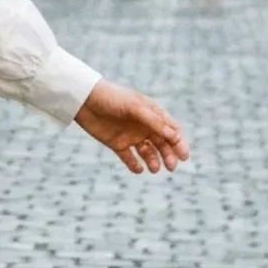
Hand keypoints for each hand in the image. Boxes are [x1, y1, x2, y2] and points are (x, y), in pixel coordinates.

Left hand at [74, 80, 188, 175]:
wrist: (85, 99)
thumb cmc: (113, 98)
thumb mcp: (135, 107)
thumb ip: (154, 121)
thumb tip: (173, 135)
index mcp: (152, 114)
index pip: (172, 130)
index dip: (179, 143)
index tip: (183, 155)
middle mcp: (144, 126)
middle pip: (162, 144)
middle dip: (169, 155)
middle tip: (171, 167)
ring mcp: (131, 135)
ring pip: (148, 152)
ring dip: (153, 161)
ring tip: (154, 169)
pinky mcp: (117, 144)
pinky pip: (129, 158)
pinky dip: (135, 165)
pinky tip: (138, 169)